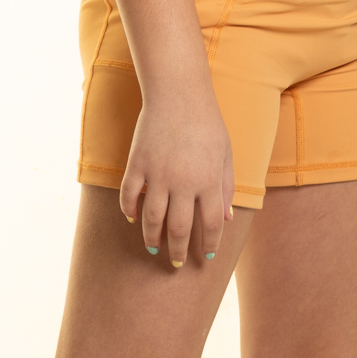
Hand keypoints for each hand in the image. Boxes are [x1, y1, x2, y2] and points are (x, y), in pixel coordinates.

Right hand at [119, 86, 234, 267]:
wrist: (178, 93)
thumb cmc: (207, 122)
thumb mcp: (226, 154)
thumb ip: (227, 187)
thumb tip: (226, 219)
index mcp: (209, 181)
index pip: (210, 225)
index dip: (209, 244)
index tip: (206, 257)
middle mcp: (183, 182)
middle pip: (179, 228)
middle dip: (179, 251)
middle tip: (177, 264)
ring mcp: (158, 174)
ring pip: (152, 218)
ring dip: (152, 238)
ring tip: (154, 248)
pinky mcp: (137, 163)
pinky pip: (129, 195)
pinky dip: (130, 211)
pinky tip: (134, 219)